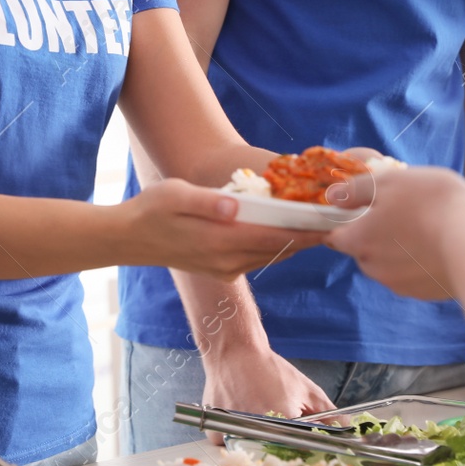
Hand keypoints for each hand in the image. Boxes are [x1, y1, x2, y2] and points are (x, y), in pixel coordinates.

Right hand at [128, 177, 322, 280]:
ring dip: (294, 243)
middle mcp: (226, 261)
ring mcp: (224, 269)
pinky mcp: (221, 270)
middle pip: (278, 250)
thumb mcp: (175, 195)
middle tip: (336, 220)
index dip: (305, 231)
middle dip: (307, 236)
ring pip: (270, 257)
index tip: (332, 222)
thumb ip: (207, 201)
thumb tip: (235, 205)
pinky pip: (257, 259)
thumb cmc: (151, 210)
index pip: (273, 238)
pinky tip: (287, 232)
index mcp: (219, 241)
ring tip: (320, 224)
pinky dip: (276, 247)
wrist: (128, 238)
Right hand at [199, 344, 334, 443]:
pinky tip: (239, 416)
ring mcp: (233, 431)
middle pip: (273, 453)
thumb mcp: (305, 388)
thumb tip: (347, 430)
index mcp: (282, 420)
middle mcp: (256, 429)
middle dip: (277, 443)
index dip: (299, 445)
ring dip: (255, 439)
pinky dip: (234, 436)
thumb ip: (327, 412)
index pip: (297, 450)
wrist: (235, 351)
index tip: (297, 439)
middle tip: (272, 423)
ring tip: (254, 414)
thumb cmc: (270, 369)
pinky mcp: (215, 431)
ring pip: (250, 450)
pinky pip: (229, 445)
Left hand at [326, 166, 464, 299]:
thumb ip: (355, 189)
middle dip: (376, 234)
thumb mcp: (389, 182)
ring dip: (400, 249)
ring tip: (427, 227)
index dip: (346, 221)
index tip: (364, 208)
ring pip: (389, 263)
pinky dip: (421, 263)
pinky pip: (414, 275)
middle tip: (403, 212)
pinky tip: (440, 245)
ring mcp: (400, 285)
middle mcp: (373, 269)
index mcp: (358, 241)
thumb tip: (332, 197)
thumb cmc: (430, 204)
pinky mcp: (425, 294)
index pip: (335, 235)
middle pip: (364, 249)